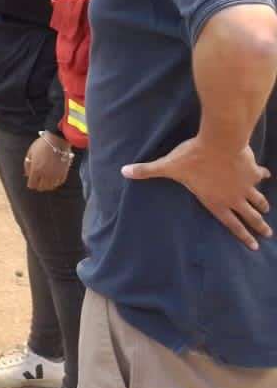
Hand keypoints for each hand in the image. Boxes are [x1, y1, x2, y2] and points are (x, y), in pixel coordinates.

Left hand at [24, 135, 71, 191]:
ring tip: (46, 180)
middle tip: (38, 181)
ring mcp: (55, 175)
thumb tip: (26, 175)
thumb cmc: (42, 145)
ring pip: (50, 187)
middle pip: (41, 188)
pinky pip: (59, 183)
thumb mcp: (30, 153)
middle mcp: (46, 175)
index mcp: (36, 170)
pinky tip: (53, 179)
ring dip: (47, 185)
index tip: (31, 181)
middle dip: (38, 185)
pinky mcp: (63, 173)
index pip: (32, 184)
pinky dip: (56, 182)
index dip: (31, 183)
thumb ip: (27, 165)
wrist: (57, 140)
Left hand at [124, 136, 273, 249]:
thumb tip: (124, 172)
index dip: (242, 235)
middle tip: (268, 234)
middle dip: (259, 226)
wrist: (219, 142)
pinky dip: (263, 175)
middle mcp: (234, 197)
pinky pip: (260, 175)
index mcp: (216, 202)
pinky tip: (265, 175)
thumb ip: (147, 171)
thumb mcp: (168, 166)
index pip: (231, 224)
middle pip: (250, 216)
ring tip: (266, 210)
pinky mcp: (254, 171)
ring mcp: (246, 185)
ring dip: (262, 205)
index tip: (254, 245)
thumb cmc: (193, 157)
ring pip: (258, 199)